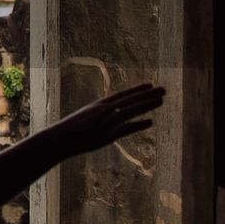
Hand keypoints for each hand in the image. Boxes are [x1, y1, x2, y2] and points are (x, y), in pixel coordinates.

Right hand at [50, 83, 164, 156]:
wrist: (60, 138)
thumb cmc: (70, 130)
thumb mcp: (85, 118)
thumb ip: (98, 116)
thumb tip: (107, 115)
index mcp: (99, 105)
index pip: (122, 95)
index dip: (137, 90)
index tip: (150, 85)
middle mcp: (104, 110)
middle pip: (130, 100)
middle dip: (148, 95)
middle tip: (164, 89)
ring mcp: (106, 122)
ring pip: (130, 110)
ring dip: (146, 105)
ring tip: (161, 101)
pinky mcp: (107, 135)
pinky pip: (125, 128)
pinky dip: (138, 124)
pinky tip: (150, 122)